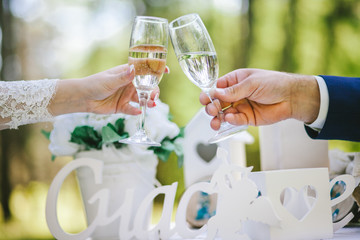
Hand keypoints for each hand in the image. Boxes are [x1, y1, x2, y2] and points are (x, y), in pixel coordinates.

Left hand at [50, 64, 168, 115]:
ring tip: (151, 104)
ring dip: (148, 101)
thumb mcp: (109, 80)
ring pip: (142, 98)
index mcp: (127, 73)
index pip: (144, 70)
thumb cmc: (95, 84)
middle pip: (147, 86)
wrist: (83, 98)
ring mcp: (127, 95)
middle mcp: (129, 84)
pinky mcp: (123, 106)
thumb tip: (133, 70)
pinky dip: (136, 110)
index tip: (166, 71)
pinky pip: (132, 109)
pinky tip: (138, 111)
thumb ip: (123, 77)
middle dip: (153, 90)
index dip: (156, 69)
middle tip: (154, 95)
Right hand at [199, 68, 319, 129]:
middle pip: (218, 102)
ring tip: (214, 122)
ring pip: (223, 114)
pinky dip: (230, 121)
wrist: (292, 97)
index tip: (204, 99)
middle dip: (212, 107)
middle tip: (211, 110)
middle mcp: (236, 94)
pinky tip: (228, 119)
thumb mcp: (252, 83)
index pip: (217, 88)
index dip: (210, 93)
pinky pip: (235, 121)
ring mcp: (241, 106)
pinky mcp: (247, 118)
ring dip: (217, 118)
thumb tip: (215, 94)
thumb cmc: (274, 83)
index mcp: (235, 81)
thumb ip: (234, 90)